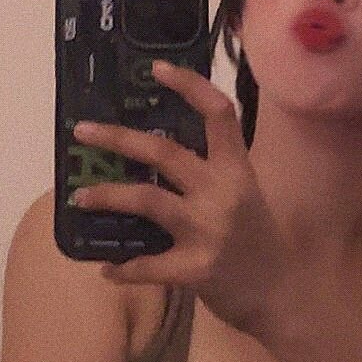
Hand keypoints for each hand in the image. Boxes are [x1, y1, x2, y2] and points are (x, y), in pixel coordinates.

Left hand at [69, 61, 301, 336]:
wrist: (282, 293)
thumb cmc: (258, 240)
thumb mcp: (244, 194)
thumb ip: (210, 171)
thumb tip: (154, 149)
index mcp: (237, 169)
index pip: (218, 114)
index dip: (188, 86)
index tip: (155, 69)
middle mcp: (223, 193)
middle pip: (164, 152)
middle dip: (117, 138)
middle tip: (82, 131)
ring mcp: (209, 231)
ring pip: (147, 200)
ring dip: (107, 196)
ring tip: (79, 197)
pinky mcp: (197, 269)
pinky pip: (148, 265)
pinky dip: (124, 267)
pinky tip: (108, 268)